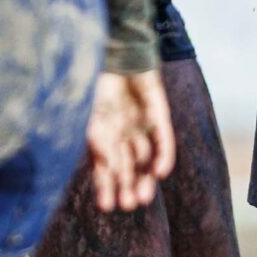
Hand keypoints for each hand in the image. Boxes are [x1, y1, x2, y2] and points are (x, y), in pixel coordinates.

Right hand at [85, 70, 175, 212]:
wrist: (115, 50)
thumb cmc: (95, 81)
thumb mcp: (92, 116)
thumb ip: (98, 141)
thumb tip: (108, 167)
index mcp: (101, 132)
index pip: (105, 166)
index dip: (107, 186)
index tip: (107, 206)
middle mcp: (121, 131)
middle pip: (127, 166)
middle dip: (127, 186)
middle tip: (128, 205)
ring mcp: (140, 123)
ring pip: (145, 157)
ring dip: (144, 178)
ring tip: (142, 198)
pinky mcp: (158, 113)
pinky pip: (163, 139)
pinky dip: (163, 156)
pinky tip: (159, 173)